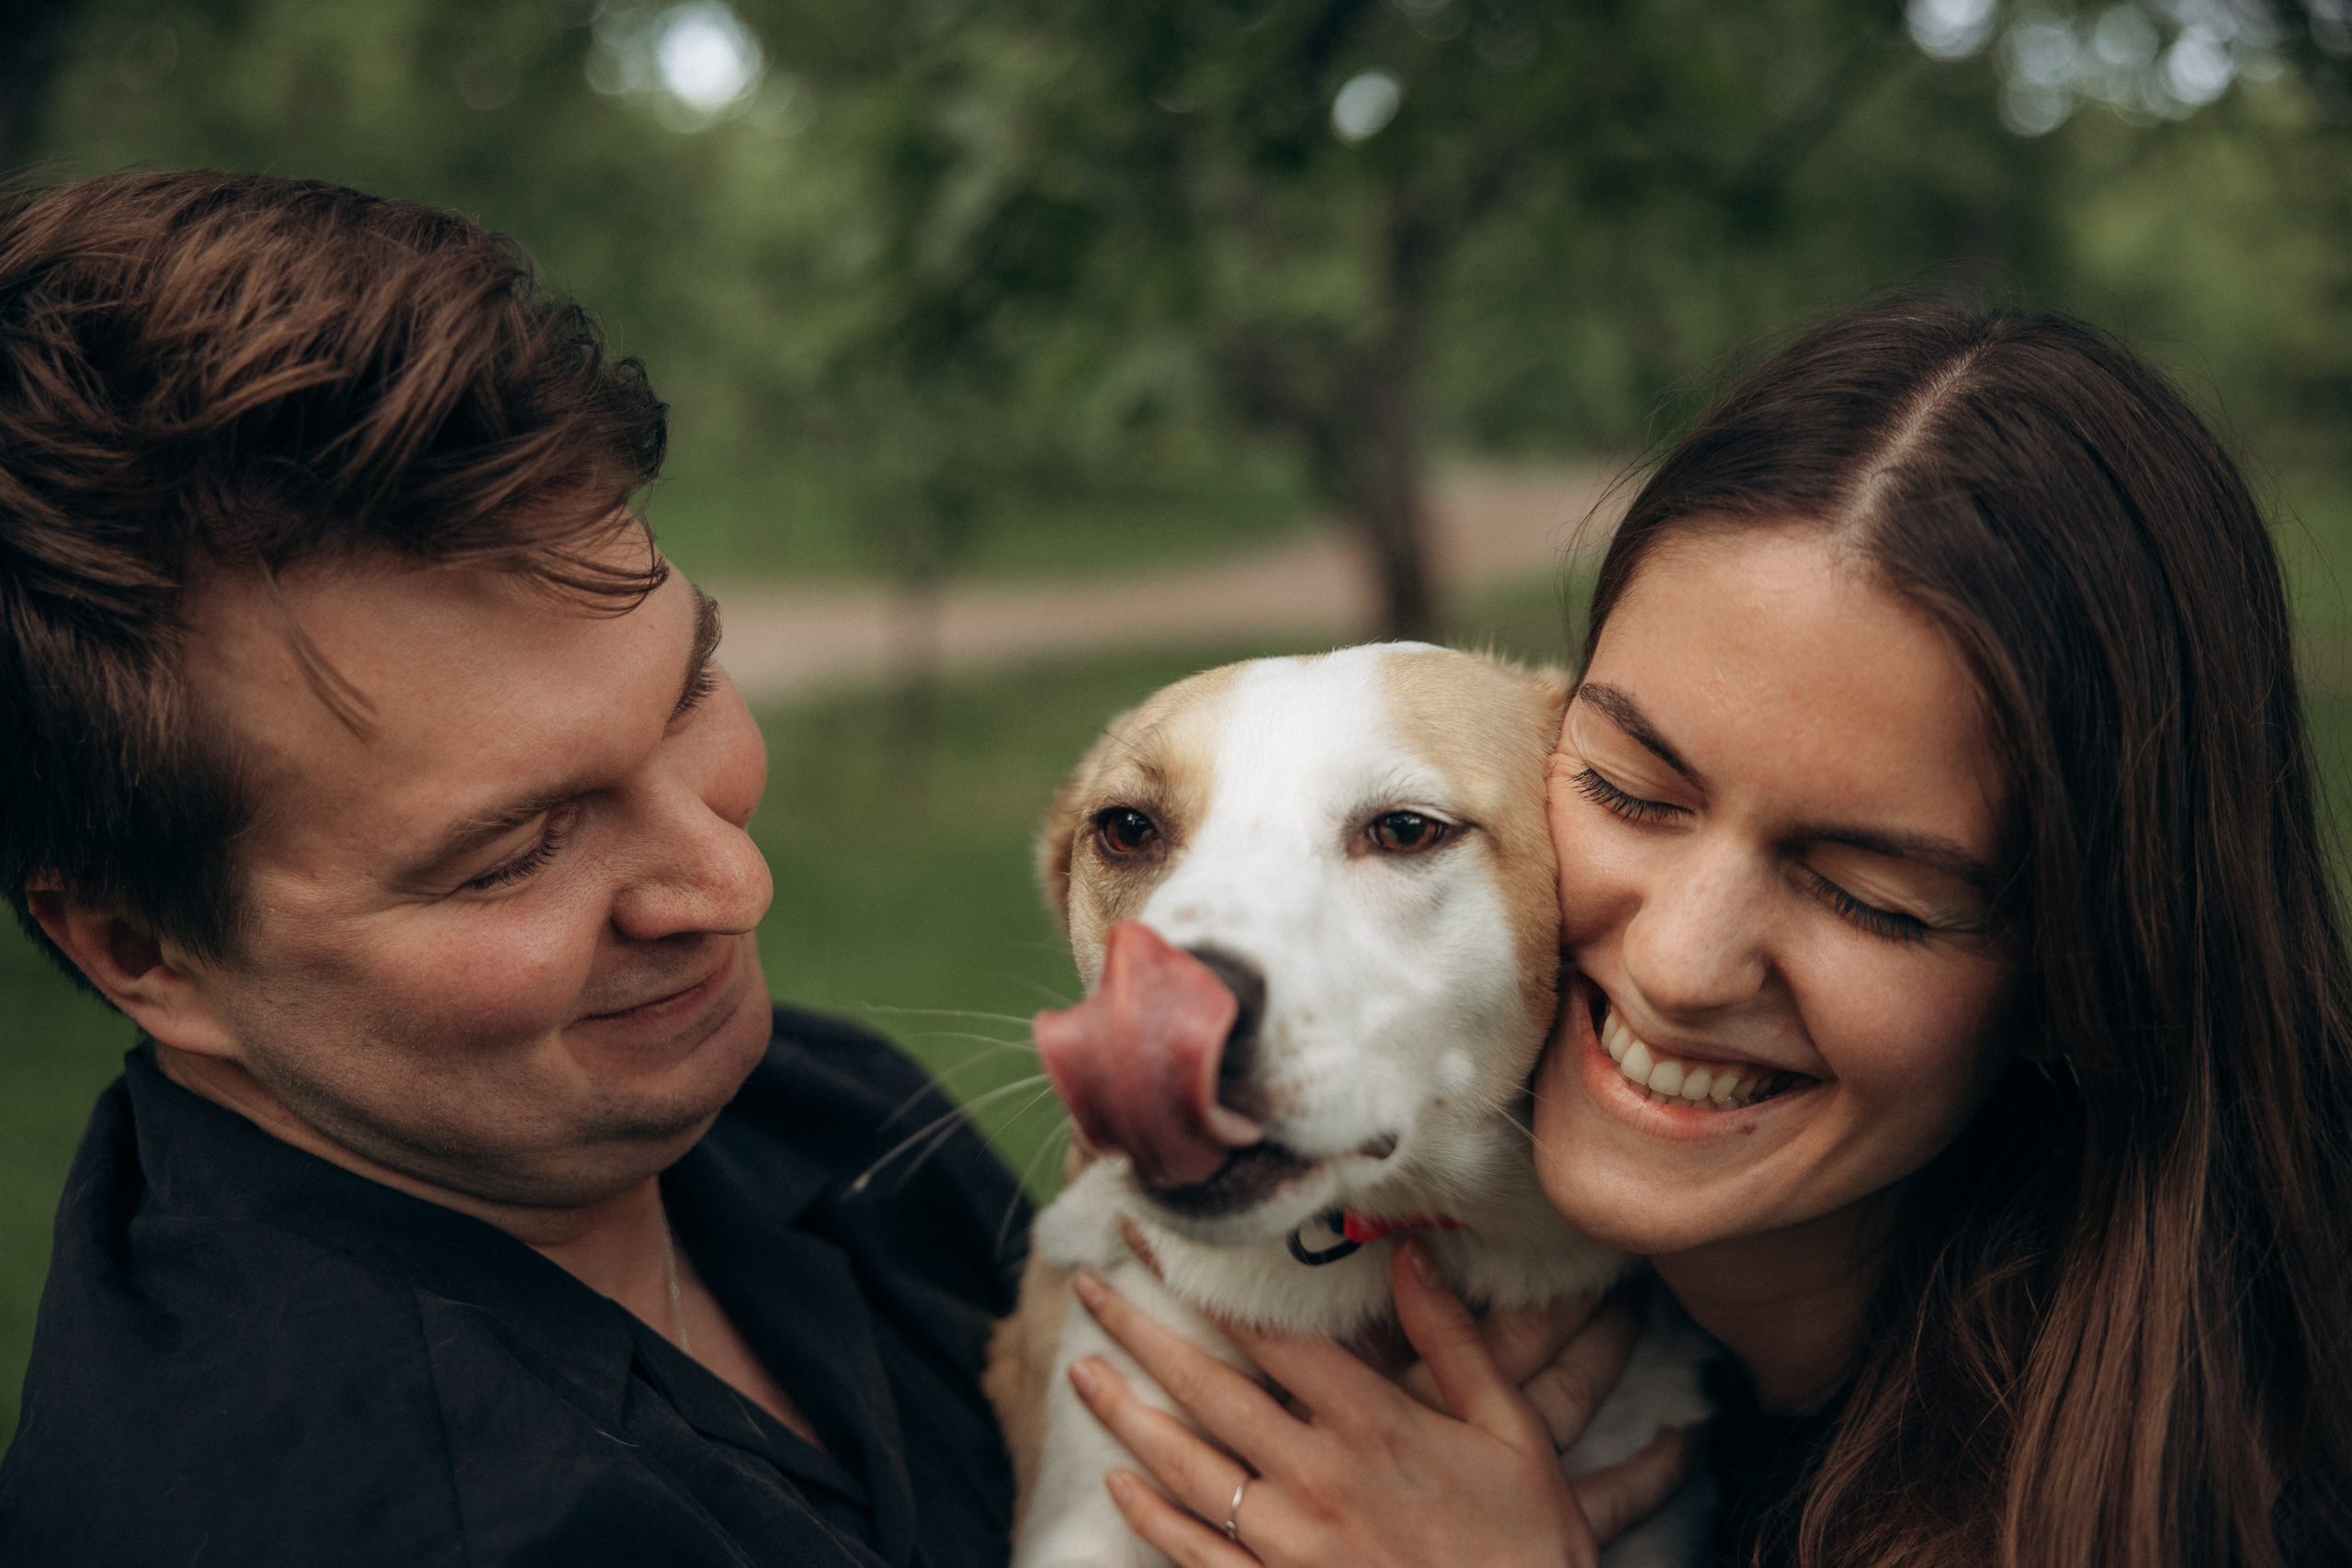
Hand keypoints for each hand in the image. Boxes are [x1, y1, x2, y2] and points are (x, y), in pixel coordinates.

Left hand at [1066, 1239, 1694, 1567]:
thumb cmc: (1527, 1542)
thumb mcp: (1512, 1432)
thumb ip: (1455, 1341)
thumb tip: (1411, 1254)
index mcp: (1371, 1424)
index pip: (1268, 1335)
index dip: (1204, 1283)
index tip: (1157, 1242)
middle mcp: (1317, 1478)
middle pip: (1205, 1391)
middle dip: (1139, 1334)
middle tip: (1089, 1289)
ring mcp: (1290, 1545)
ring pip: (1185, 1469)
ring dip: (1125, 1417)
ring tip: (1083, 1372)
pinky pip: (1195, 1553)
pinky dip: (1151, 1517)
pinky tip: (1120, 1485)